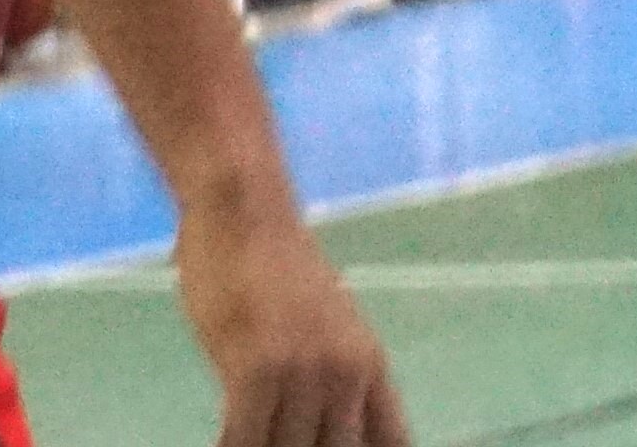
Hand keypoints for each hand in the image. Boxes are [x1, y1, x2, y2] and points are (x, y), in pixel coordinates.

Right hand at [177, 198, 408, 446]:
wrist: (246, 213)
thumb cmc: (275, 273)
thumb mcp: (326, 330)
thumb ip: (336, 382)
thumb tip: (333, 431)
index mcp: (370, 366)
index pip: (393, 444)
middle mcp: (346, 373)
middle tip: (279, 443)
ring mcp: (304, 373)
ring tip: (253, 440)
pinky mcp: (257, 370)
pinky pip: (243, 442)